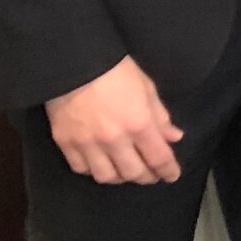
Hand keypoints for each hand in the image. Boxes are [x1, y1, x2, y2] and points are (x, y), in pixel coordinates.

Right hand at [45, 57, 183, 183]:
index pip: (159, 158)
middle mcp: (114, 139)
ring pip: (106, 176)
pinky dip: (93, 171)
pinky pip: (81, 168)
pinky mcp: (65, 143)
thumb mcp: (147, 88)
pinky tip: (100, 165)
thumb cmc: (116, 70)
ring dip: (120, 178)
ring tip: (126, 172)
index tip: (172, 176)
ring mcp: (87, 144)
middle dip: (146, 177)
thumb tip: (174, 137)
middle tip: (151, 175)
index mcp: (139, 124)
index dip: (168, 171)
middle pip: (133, 173)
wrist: (74, 63)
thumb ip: (160, 116)